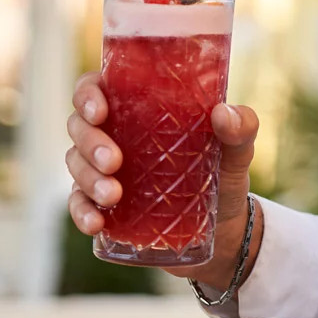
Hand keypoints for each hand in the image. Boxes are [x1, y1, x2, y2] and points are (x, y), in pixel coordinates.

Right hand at [66, 71, 263, 287]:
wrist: (224, 230)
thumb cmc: (223, 173)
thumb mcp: (238, 150)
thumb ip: (241, 127)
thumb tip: (224, 113)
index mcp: (137, 107)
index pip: (95, 87)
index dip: (87, 94)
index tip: (100, 111)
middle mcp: (113, 134)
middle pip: (79, 126)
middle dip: (90, 143)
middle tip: (115, 162)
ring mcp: (103, 170)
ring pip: (75, 164)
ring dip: (88, 179)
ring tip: (114, 196)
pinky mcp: (103, 206)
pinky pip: (77, 204)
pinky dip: (81, 212)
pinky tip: (96, 223)